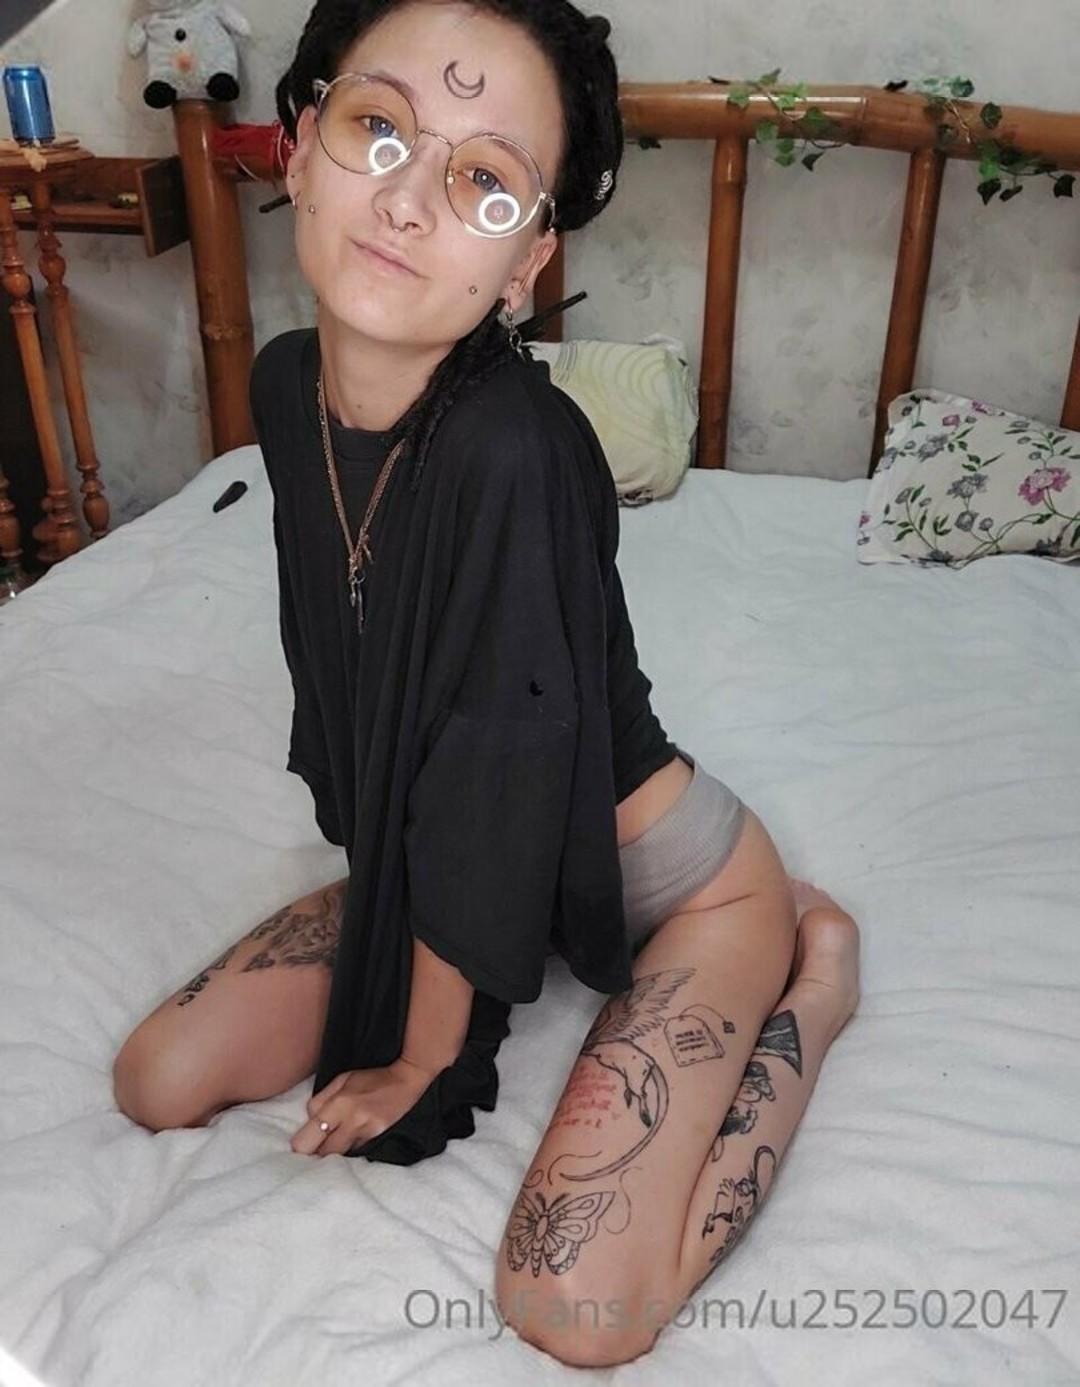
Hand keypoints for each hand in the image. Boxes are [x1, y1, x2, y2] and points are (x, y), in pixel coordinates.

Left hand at [291, 1057, 439, 1156]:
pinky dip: (348, 1147)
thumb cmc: (370, 1078)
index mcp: (339, 1104)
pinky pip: (354, 1151)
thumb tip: (309, 1120)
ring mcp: (366, 1132)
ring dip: (331, 1152)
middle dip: (315, 1152)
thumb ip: (321, 1100)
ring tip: (330, 1143)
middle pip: (322, 1154)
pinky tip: (349, 1137)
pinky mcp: (376, 1138)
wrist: (406, 1081)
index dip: (301, 1143)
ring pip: (338, 1156)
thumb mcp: (342, 1080)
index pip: (309, 1137)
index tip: (300, 1142)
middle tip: (313, 1147)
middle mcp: (351, 1122)